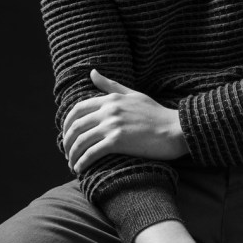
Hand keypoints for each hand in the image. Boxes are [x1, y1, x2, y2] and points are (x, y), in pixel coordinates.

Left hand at [62, 71, 187, 172]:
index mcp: (111, 98)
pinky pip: (92, 153)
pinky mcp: (118, 141)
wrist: (176, 129)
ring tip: (73, 165)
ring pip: (81, 141)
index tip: (66, 136)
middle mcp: (109, 110)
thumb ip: (111, 85)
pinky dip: (82, 162)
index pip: (77, 109)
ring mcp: (113, 125)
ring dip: (72, 155)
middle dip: (67, 142)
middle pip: (75, 126)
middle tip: (67, 154)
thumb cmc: (157, 114)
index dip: (66, 124)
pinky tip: (80, 170)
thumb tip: (92, 72)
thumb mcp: (133, 94)